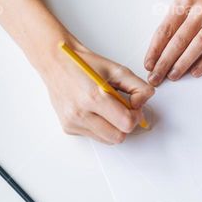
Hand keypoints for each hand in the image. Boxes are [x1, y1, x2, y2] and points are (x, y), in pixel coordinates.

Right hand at [40, 43, 154, 144]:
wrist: (56, 62)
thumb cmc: (84, 64)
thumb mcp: (116, 69)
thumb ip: (138, 86)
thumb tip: (144, 102)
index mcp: (93, 97)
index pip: (126, 123)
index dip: (135, 116)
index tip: (133, 106)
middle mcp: (80, 113)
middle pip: (118, 137)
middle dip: (125, 125)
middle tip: (123, 109)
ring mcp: (72, 122)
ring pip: (107, 140)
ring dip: (113, 127)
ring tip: (107, 108)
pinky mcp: (68, 127)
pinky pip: (94, 136)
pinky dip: (99, 126)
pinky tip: (94, 110)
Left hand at [139, 0, 201, 84]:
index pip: (166, 28)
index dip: (155, 48)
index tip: (148, 63)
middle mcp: (201, 9)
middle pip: (179, 41)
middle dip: (165, 62)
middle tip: (155, 78)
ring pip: (197, 46)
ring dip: (183, 64)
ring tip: (172, 76)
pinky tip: (195, 72)